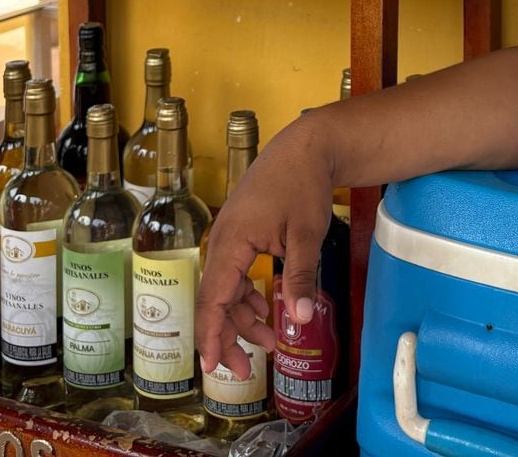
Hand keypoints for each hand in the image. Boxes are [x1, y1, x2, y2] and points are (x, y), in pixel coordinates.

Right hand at [196, 117, 334, 379]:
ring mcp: (229, 238)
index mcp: (231, 242)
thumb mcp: (306, 234)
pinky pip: (235, 275)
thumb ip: (301, 277)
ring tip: (268, 343)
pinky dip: (247, 297)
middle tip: (245, 370)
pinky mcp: (241, 235)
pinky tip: (265, 311)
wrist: (304, 147)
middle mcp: (221, 242)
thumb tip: (301, 319)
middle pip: (215, 300)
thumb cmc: (302, 186)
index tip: (211, 368)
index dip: (211, 336)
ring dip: (242, 318)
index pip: (213, 299)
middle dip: (228, 337)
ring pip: (226, 290)